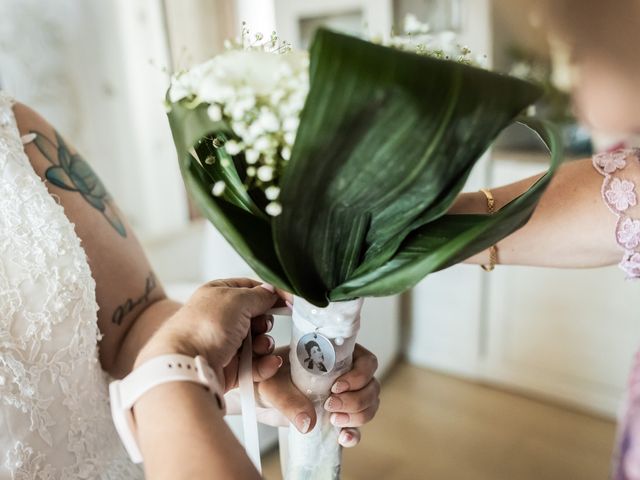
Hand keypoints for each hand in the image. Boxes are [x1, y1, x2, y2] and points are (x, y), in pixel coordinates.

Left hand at [135, 278, 283, 389]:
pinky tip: (270, 363)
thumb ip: (259, 295)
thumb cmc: (205, 326)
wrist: (185, 364)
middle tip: (261, 326)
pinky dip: (264, 364)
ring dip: (265, 344)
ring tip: (260, 347)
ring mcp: (225, 344)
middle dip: (265, 322)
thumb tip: (271, 292)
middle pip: (257, 316)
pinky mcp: (230, 368)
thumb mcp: (236, 300)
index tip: (290, 302)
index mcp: (219, 294)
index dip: (271, 293)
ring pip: (258, 342)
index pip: (251, 288)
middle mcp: (221, 318)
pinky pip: (255, 364)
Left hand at [250, 344, 379, 446]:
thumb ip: (288, 399)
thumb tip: (308, 422)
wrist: (261, 397)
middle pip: (372, 385)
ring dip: (357, 415)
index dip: (358, 375)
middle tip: (331, 405)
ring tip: (333, 420)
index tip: (336, 386)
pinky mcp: (340, 418)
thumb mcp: (272, 384)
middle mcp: (347, 374)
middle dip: (356, 399)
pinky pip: (357, 428)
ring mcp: (346, 397)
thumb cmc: (269, 378)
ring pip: (369, 406)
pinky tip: (342, 438)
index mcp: (337, 355)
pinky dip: (354, 434)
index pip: (366, 362)